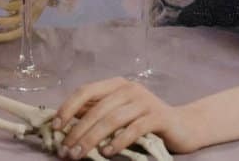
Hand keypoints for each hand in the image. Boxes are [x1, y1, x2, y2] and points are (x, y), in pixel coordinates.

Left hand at [51, 77, 202, 157]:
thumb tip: (65, 123)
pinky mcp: (158, 116)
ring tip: (79, 155)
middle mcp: (129, 88)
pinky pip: (133, 129)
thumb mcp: (119, 113)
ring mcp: (145, 101)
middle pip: (97, 109)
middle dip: (77, 132)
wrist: (183, 126)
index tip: (55, 127)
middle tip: (65, 151)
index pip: (86, 91)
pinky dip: (118, 142)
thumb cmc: (145, 121)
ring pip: (112, 120)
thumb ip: (97, 113)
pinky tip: (107, 153)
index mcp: (116, 85)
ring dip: (92, 139)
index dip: (68, 108)